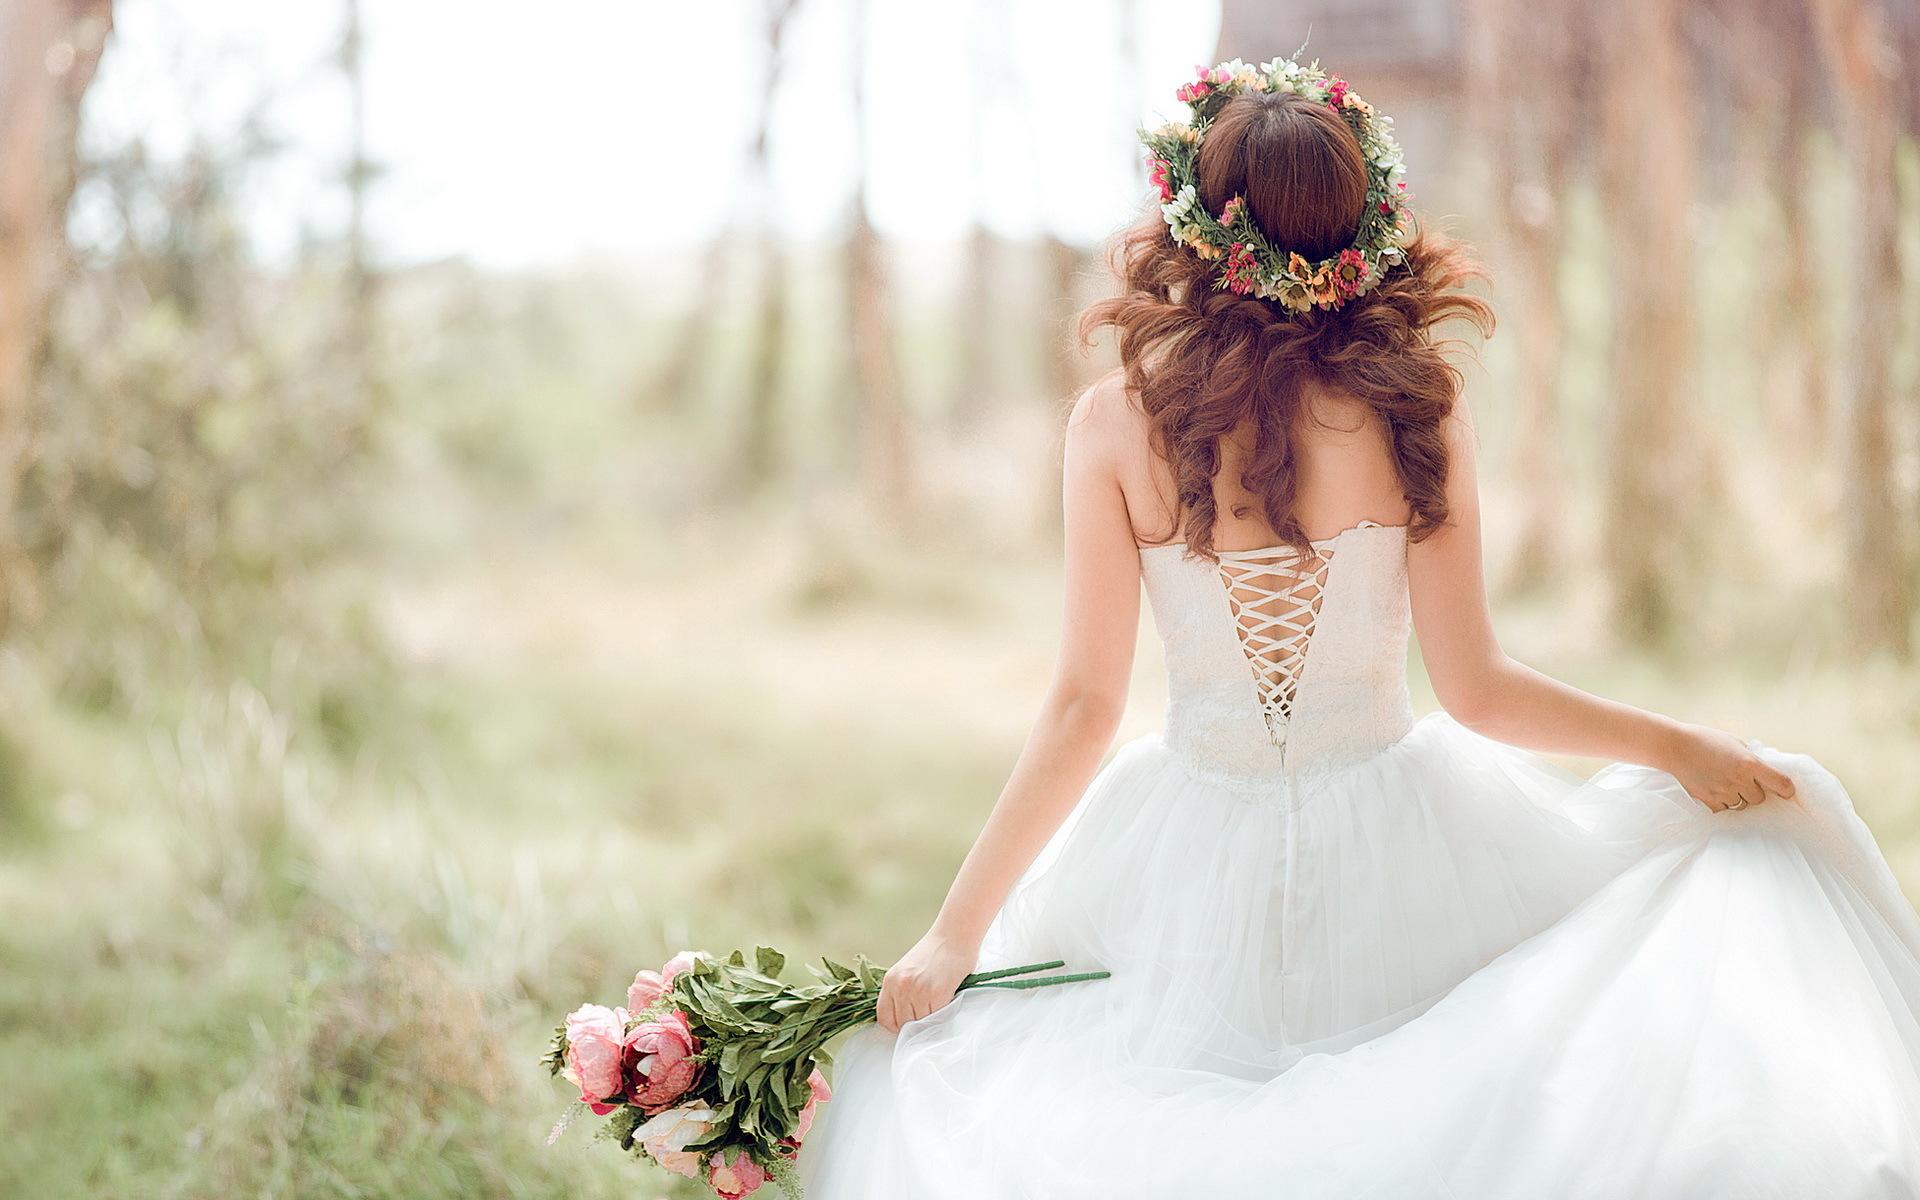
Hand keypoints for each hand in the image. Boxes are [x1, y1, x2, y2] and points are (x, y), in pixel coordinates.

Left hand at [876, 930, 975, 1032]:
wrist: (955, 933)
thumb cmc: (935, 951)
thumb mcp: (907, 969)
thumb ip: (902, 992)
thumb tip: (905, 1018)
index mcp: (890, 980)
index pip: (885, 1018)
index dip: (896, 1025)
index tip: (907, 1025)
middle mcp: (901, 986)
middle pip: (904, 1024)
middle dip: (916, 1023)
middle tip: (929, 1012)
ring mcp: (918, 990)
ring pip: (921, 1023)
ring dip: (931, 1019)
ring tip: (939, 1003)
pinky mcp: (937, 993)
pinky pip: (937, 1017)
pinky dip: (943, 1014)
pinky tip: (947, 999)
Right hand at [1658, 722, 1795, 813]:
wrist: (1673, 746)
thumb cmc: (1704, 740)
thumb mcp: (1734, 743)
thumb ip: (1751, 758)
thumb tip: (1765, 773)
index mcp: (1749, 763)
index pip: (1781, 784)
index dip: (1786, 790)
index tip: (1784, 791)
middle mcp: (1739, 780)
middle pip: (1759, 798)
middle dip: (1753, 791)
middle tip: (1740, 780)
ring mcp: (1723, 792)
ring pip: (1742, 805)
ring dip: (1737, 797)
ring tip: (1723, 783)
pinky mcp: (1709, 801)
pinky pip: (1724, 809)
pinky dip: (1721, 802)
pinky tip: (1712, 789)